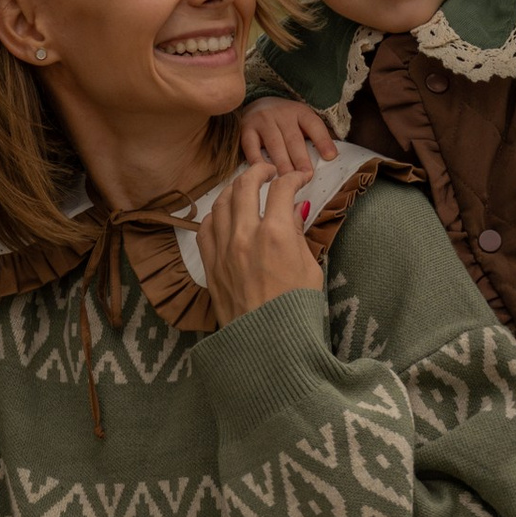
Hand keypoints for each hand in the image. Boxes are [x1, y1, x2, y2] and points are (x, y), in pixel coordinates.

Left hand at [196, 159, 321, 320]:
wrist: (267, 345)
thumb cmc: (296, 311)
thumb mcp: (309, 269)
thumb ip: (299, 234)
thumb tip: (295, 210)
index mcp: (277, 235)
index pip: (282, 189)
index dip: (293, 177)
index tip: (300, 178)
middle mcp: (245, 236)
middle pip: (246, 184)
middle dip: (260, 170)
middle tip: (271, 171)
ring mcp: (223, 249)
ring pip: (223, 201)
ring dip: (237, 188)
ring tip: (248, 187)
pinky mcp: (210, 264)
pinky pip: (206, 226)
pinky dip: (217, 213)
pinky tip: (227, 214)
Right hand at [238, 95, 336, 182]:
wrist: (257, 104)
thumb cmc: (285, 120)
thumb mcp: (302, 121)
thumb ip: (315, 137)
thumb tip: (331, 158)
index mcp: (300, 112)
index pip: (313, 125)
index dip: (323, 140)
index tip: (330, 157)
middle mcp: (281, 114)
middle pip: (293, 138)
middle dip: (301, 159)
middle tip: (306, 176)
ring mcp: (262, 121)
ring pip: (274, 144)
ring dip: (282, 163)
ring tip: (288, 180)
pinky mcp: (246, 129)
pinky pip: (252, 147)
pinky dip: (258, 161)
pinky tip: (265, 173)